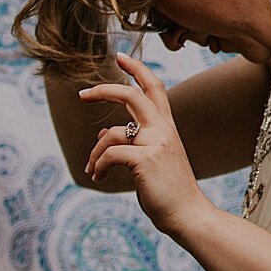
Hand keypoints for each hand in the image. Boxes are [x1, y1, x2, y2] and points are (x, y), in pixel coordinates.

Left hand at [81, 53, 209, 235]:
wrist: (188, 213)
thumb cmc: (169, 190)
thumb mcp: (152, 160)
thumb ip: (133, 142)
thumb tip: (103, 135)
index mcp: (167, 126)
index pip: (154, 87)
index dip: (137, 70)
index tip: (120, 57)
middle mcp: (163, 129)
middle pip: (132, 95)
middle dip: (104, 90)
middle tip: (82, 94)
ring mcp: (155, 143)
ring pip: (112, 132)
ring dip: (94, 151)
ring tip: (91, 168)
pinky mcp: (145, 160)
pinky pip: (110, 154)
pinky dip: (98, 165)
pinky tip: (97, 176)